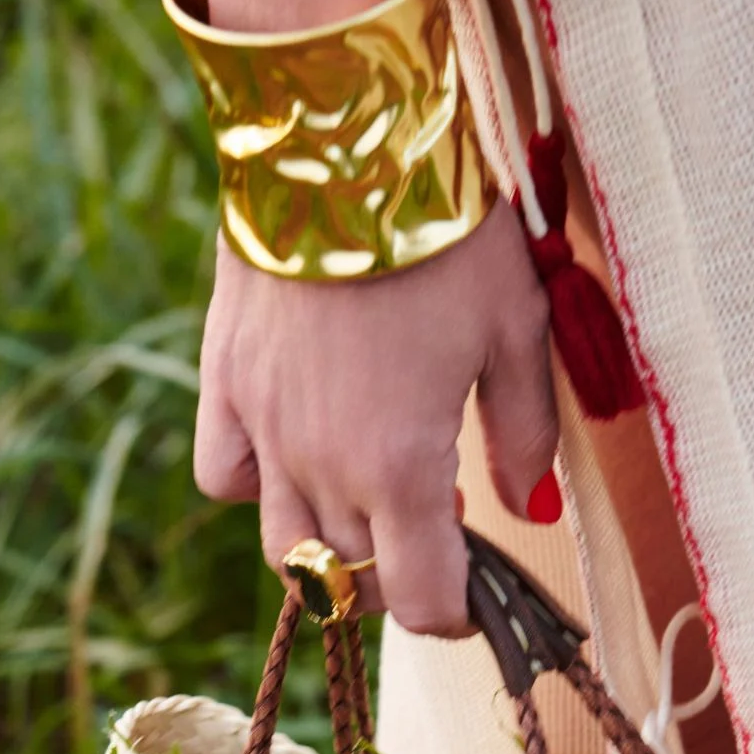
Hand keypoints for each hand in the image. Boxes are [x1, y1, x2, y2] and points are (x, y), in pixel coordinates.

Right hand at [193, 197, 555, 635]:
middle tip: (437, 523)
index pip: (422, 600)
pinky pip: (224, 477)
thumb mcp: (515, 331)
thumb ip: (526, 436)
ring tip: (367, 501)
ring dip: (332, 551)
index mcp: (402, 466)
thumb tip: (529, 511)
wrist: (343, 140)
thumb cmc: (445, 234)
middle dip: (404, 572)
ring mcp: (263, 430)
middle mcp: (322, 466)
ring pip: (287, 550)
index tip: (476, 593)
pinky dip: (257, 488)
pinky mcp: (223, 386)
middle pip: (357, 580)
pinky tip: (295, 454)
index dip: (457, 614)